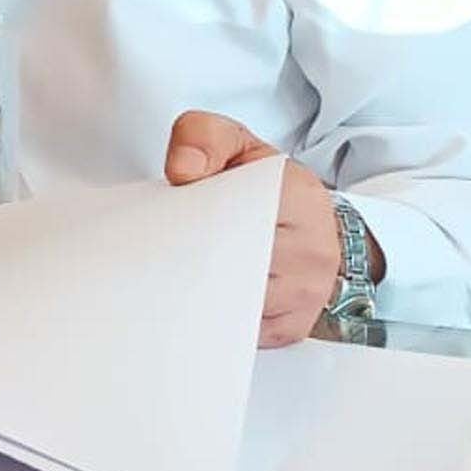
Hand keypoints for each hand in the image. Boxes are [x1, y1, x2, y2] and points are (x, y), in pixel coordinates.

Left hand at [164, 111, 345, 347]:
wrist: (312, 222)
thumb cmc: (267, 184)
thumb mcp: (235, 143)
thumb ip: (202, 137)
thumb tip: (182, 171)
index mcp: (299, 198)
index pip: (233, 216)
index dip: (191, 222)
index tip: (167, 223)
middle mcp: (313, 252)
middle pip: (229, 267)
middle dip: (186, 261)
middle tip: (156, 253)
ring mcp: (306, 295)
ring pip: (233, 306)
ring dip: (196, 293)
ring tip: (173, 273)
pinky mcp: (292, 328)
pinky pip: (240, 333)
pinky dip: (213, 318)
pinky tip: (198, 297)